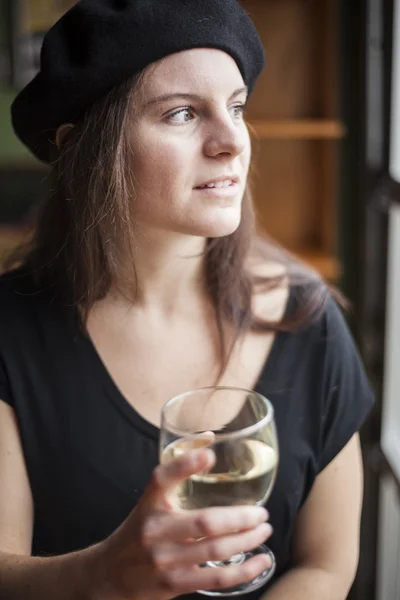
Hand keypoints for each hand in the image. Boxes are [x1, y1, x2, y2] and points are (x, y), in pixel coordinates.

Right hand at [89, 448, 272, 599]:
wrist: (109, 574)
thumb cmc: (139, 530)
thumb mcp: (151, 500)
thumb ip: (177, 473)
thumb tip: (209, 440)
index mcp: (149, 503)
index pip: (161, 479)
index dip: (185, 465)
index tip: (209, 455)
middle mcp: (154, 529)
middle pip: (204, 522)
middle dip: (240, 517)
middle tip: (261, 512)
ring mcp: (164, 560)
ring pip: (215, 550)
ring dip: (247, 540)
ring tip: (264, 530)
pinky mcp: (173, 584)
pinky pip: (215, 578)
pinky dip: (243, 570)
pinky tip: (261, 561)